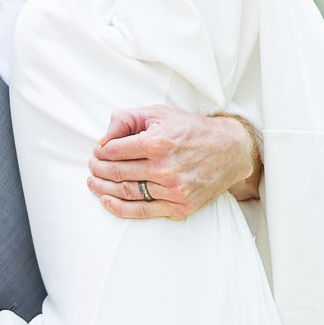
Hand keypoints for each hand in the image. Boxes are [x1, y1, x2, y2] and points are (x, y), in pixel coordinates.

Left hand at [88, 107, 260, 220]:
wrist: (231, 150)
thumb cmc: (192, 130)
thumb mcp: (159, 114)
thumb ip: (127, 120)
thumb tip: (104, 138)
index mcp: (158, 143)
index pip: (115, 151)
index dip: (100, 153)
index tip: (97, 153)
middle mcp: (165, 168)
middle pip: (118, 173)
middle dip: (99, 170)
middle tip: (92, 167)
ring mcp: (174, 190)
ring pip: (127, 193)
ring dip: (104, 188)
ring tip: (94, 183)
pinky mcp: (181, 206)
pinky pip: (143, 211)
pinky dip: (120, 208)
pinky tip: (107, 201)